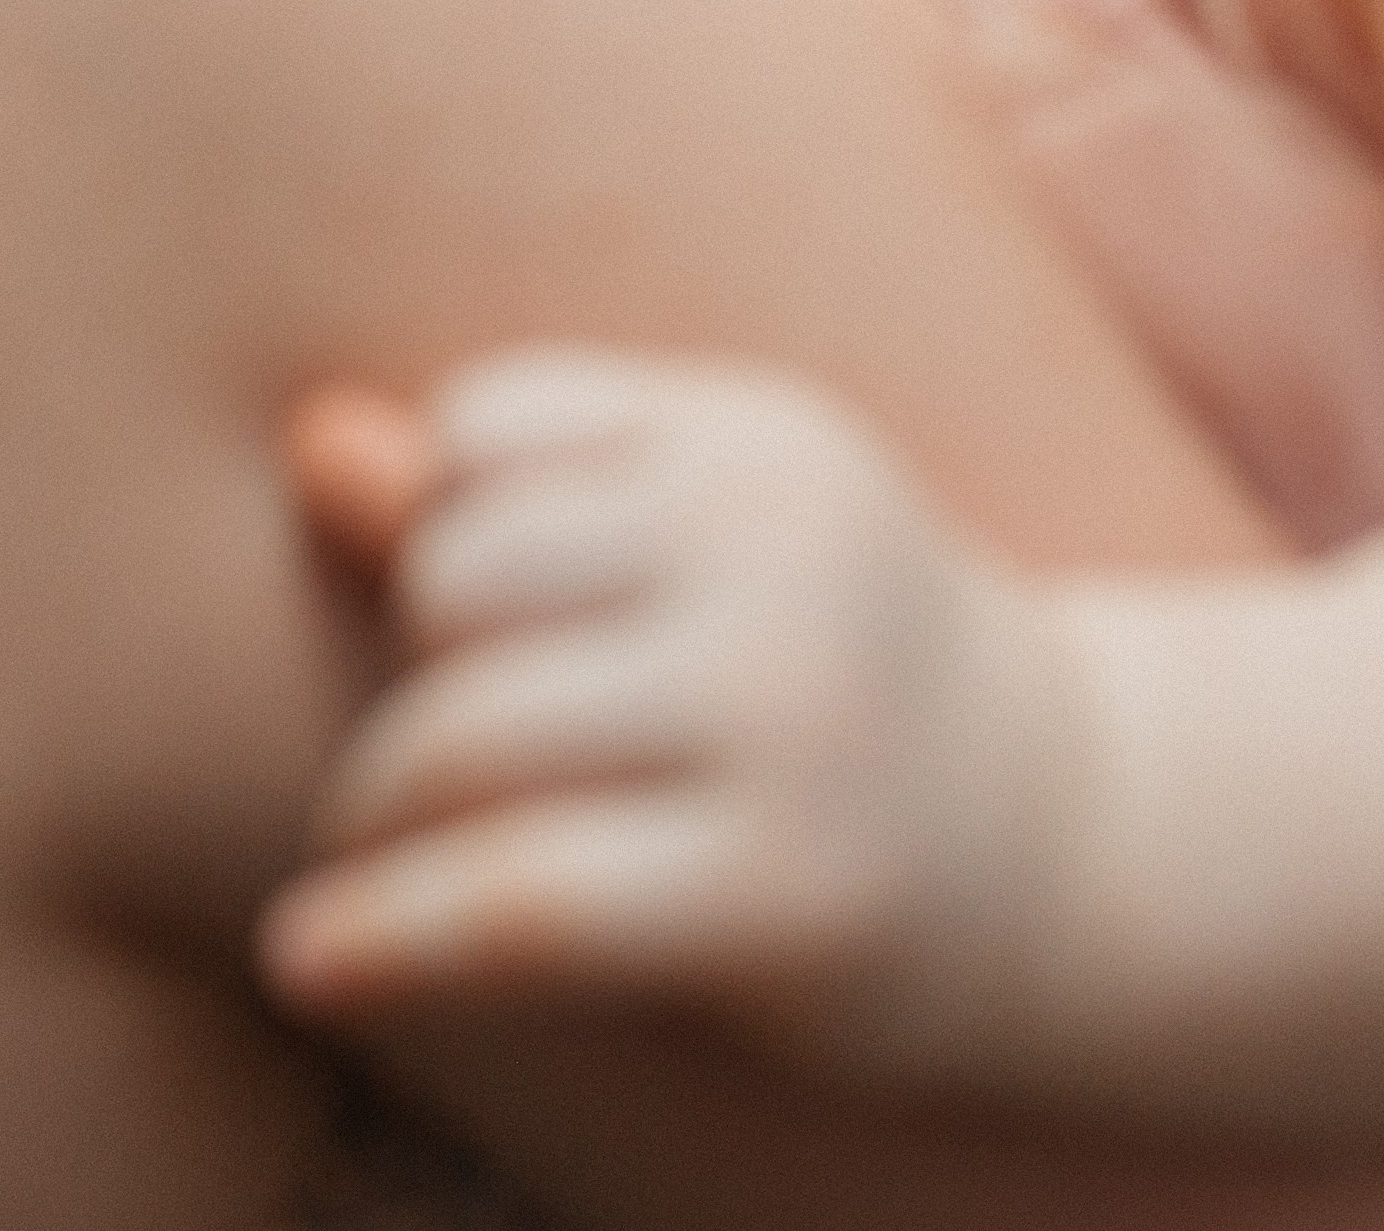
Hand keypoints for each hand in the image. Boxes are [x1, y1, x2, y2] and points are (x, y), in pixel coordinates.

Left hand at [262, 348, 1074, 1084]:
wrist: (1075, 842)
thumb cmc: (830, 675)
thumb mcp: (708, 541)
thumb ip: (508, 493)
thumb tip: (311, 441)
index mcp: (755, 439)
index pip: (489, 422)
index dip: (436, 519)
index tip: (467, 611)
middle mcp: (779, 554)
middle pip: (459, 574)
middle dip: (415, 665)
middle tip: (442, 749)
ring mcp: (789, 720)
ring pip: (469, 731)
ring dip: (378, 806)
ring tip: (378, 852)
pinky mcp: (781, 892)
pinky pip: (517, 900)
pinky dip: (386, 935)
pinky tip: (308, 961)